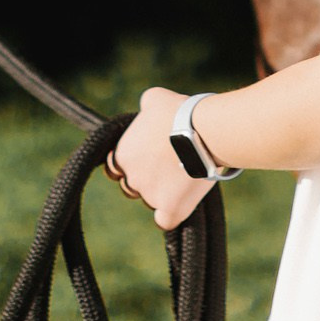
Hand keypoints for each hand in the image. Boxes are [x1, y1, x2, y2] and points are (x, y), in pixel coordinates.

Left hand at [112, 86, 215, 231]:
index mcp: (124, 154)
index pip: (116, 167)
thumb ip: (145, 108)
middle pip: (131, 187)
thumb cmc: (179, 111)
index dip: (130, 164)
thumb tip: (146, 109)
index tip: (149, 158)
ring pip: (151, 202)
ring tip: (184, 178)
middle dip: (145, 180)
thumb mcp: (155, 99)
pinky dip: (172, 215)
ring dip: (162, 194)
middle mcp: (132, 178)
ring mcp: (150, 196)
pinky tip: (182, 203)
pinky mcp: (170, 210)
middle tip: (168, 168)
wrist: (203, 132)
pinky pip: (165, 221)